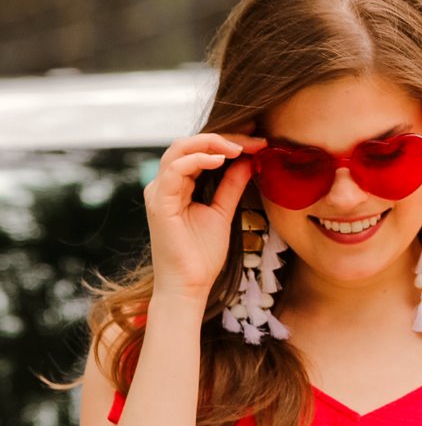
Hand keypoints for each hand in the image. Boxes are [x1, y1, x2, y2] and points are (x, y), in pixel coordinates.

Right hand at [143, 124, 267, 301]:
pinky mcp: (159, 201)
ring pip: (180, 149)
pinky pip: (175, 169)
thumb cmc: (202, 257)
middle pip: (190, 144)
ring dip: (212, 143)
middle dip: (224, 138)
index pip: (200, 151)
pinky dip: (198, 160)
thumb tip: (248, 160)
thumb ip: (231, 186)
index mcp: (178, 185)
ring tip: (240, 148)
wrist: (189, 287)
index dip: (229, 142)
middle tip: (255, 139)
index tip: (259, 142)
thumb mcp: (222, 213)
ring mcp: (159, 191)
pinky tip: (221, 160)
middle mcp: (165, 184)